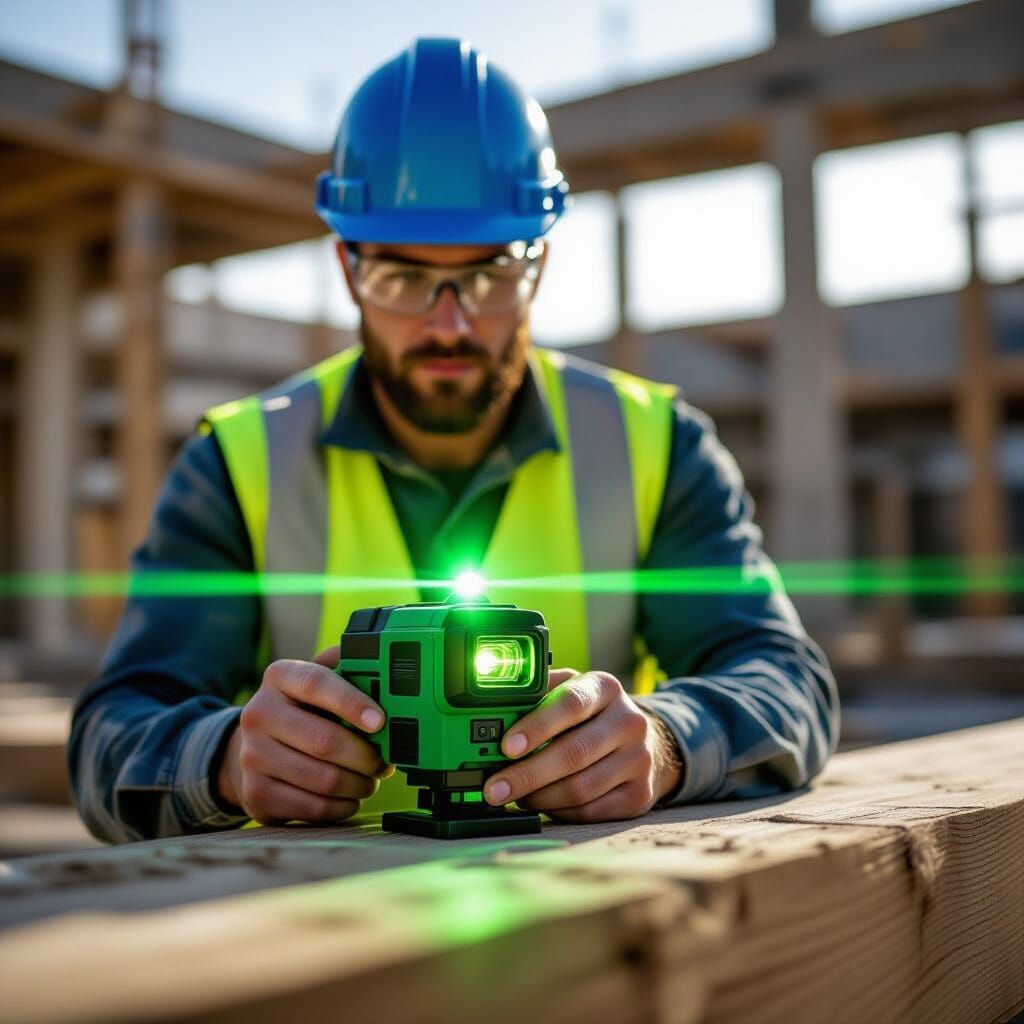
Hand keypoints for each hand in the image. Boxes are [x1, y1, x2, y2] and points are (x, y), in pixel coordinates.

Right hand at [217, 645, 393, 824]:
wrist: (252, 749)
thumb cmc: (301, 711)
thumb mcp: (316, 680)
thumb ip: (346, 666)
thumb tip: (385, 660)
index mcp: (279, 677)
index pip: (316, 683)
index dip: (351, 702)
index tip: (380, 721)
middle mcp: (259, 713)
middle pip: (325, 741)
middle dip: (366, 756)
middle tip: (383, 762)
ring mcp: (253, 755)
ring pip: (324, 779)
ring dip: (358, 785)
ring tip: (368, 780)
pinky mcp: (256, 793)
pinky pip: (313, 807)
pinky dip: (342, 806)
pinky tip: (348, 797)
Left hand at [482, 669, 683, 822]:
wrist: (646, 742)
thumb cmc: (591, 715)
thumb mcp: (570, 690)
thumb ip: (538, 692)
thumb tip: (493, 704)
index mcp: (605, 688)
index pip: (571, 704)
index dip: (537, 726)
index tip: (506, 746)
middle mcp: (628, 721)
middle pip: (574, 753)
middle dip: (527, 774)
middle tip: (494, 788)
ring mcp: (638, 760)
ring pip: (581, 788)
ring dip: (539, 797)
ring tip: (515, 796)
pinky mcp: (639, 795)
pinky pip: (590, 811)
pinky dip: (558, 811)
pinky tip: (542, 804)